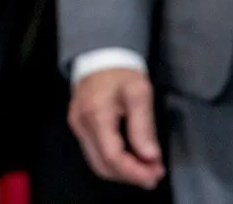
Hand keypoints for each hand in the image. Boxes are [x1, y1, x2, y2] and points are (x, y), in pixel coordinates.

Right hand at [69, 68, 164, 189]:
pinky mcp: (79, 128)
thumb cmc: (120, 73)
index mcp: (97, 113)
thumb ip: (144, 126)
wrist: (102, 58)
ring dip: (123, 172)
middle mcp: (82, 123)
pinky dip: (114, 162)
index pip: (112, 156)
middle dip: (131, 175)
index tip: (154, 175)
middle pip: (103, 166)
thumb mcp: (140, 93)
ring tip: (146, 168)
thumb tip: (150, 156)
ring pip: (98, 164)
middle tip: (154, 173)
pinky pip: (95, 154)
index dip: (135, 172)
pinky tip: (132, 159)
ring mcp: (78, 126)